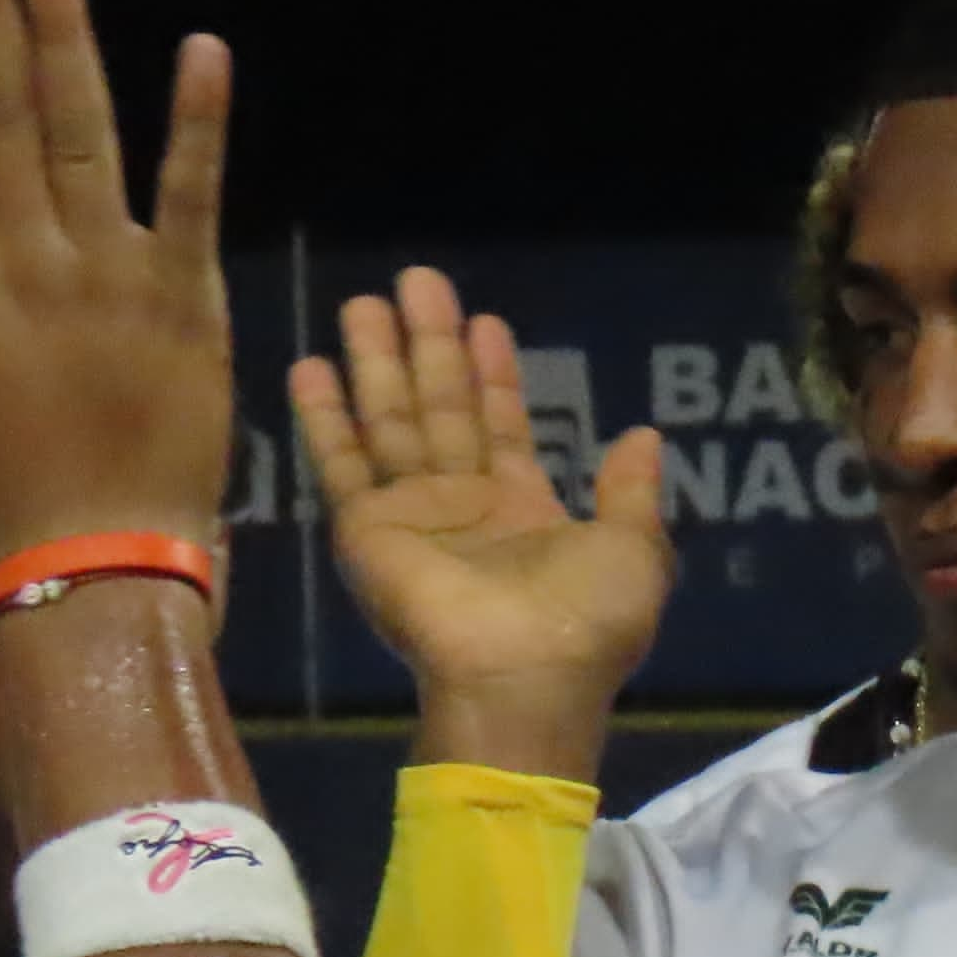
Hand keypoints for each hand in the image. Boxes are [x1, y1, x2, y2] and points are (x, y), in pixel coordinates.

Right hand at [288, 268, 670, 777]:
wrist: (520, 678)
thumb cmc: (584, 621)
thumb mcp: (635, 552)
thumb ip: (631, 493)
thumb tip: (644, 437)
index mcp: (524, 512)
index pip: (502, 425)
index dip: (493, 374)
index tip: (483, 320)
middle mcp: (463, 506)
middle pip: (441, 407)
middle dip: (430, 345)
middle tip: (418, 278)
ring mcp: (411, 517)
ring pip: (391, 421)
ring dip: (379, 362)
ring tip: (365, 300)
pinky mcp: (365, 531)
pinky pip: (343, 464)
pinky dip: (326, 417)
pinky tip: (312, 365)